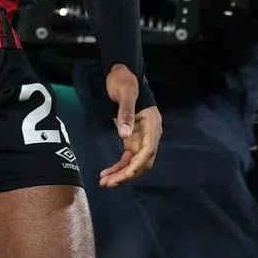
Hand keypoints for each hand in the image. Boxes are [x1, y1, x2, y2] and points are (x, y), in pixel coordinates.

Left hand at [100, 64, 161, 187]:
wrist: (121, 74)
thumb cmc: (123, 81)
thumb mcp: (124, 94)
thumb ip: (125, 113)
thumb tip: (124, 135)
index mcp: (152, 123)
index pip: (148, 151)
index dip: (137, 165)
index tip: (124, 175)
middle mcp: (150, 133)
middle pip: (142, 161)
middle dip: (126, 174)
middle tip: (108, 183)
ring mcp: (141, 137)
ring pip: (134, 162)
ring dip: (121, 174)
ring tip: (104, 182)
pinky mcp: (132, 138)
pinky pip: (127, 157)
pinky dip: (118, 166)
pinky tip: (107, 173)